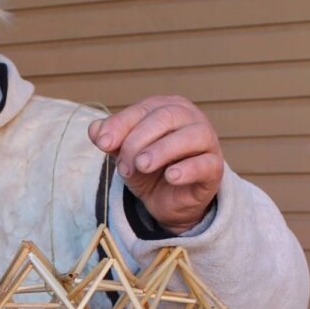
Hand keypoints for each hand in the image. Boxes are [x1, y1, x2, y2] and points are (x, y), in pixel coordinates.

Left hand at [87, 95, 224, 233]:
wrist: (167, 201)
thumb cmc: (148, 168)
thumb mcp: (124, 154)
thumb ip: (110, 140)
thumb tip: (94, 130)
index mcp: (167, 107)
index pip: (143, 109)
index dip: (121, 125)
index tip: (103, 144)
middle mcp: (190, 118)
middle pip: (165, 118)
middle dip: (138, 141)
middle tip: (124, 167)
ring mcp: (207, 141)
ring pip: (191, 136)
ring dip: (162, 150)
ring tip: (142, 166)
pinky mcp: (214, 167)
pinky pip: (206, 163)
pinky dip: (188, 168)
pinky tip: (171, 176)